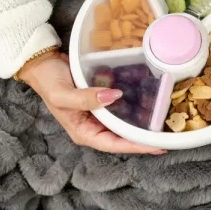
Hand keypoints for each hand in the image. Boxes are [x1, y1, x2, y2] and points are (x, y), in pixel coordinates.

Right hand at [18, 51, 164, 153]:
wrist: (42, 63)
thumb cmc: (49, 81)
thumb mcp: (63, 93)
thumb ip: (86, 98)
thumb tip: (114, 97)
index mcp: (83, 132)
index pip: (114, 144)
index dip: (136, 146)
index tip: (156, 146)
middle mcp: (93, 126)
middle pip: (122, 138)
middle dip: (144, 138)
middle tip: (169, 134)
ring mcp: (98, 114)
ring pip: (124, 123)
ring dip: (142, 123)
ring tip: (165, 120)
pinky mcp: (102, 101)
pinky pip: (121, 107)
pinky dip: (135, 105)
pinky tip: (150, 101)